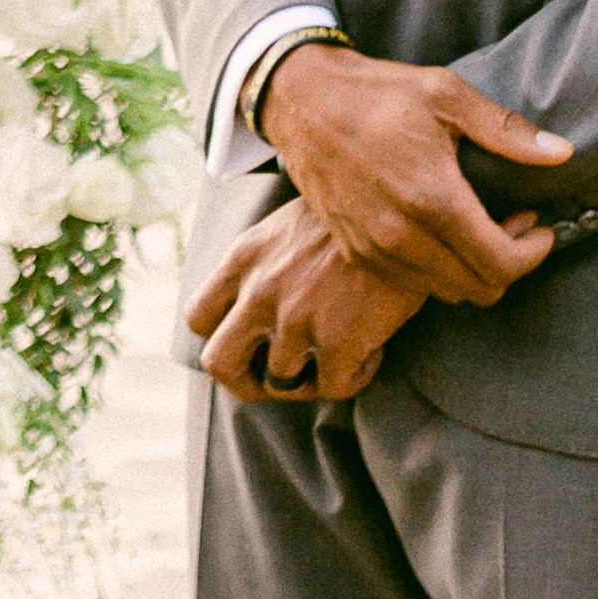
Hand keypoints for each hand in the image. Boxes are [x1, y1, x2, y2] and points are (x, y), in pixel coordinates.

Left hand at [186, 206, 427, 406]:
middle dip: (246, 383)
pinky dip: (352, 379)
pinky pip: (333, 389)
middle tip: (279, 378)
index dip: (221, 338)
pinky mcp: (338, 342)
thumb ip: (261, 266)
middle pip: (219, 363)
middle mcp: (259, 292)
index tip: (251, 341)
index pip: (198, 318)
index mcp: (243, 260)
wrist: (399, 209)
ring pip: (280, 384)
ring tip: (338, 357)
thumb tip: (252, 307)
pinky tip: (371, 354)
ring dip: (311, 381)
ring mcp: (295, 320)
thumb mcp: (284, 229)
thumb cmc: (349, 219)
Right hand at [250, 42, 571, 304]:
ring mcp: (374, 247)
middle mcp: (401, 234)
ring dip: (472, 271)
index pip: (502, 264)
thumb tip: (563, 153)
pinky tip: (441, 233)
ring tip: (479, 230)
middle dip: (509, 265)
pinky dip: (437, 270)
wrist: (298, 98)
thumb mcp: (445, 94)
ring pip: (447, 292)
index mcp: (432, 198)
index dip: (534, 253)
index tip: (541, 228)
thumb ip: (506, 130)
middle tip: (514, 227)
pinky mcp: (354, 249)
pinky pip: (412, 283)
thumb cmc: (375, 91)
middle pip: (479, 289)